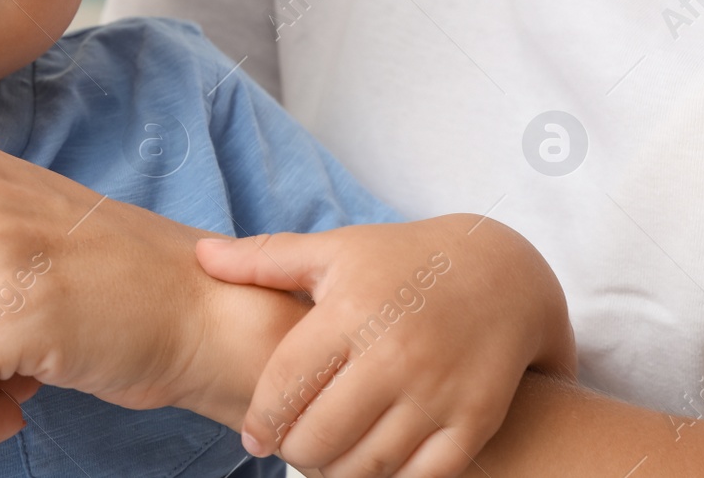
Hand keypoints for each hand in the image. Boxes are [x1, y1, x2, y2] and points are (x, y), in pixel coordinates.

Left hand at [197, 214, 576, 477]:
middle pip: (322, 436)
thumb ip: (265, 259)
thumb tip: (200, 255)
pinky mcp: (475, 419)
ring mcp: (438, 392)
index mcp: (352, 312)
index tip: (254, 436)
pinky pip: (423, 477)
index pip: (287, 385)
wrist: (503, 273)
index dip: (262, 420)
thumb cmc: (402, 261)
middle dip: (295, 451)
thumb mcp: (336, 249)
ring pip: (369, 465)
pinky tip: (373, 467)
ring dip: (338, 473)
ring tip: (324, 460)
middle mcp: (395, 355)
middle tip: (290, 448)